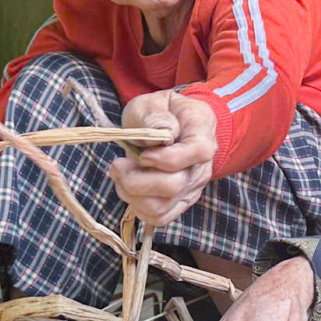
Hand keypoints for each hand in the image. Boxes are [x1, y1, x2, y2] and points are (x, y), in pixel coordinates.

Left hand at [110, 90, 216, 226]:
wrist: (171, 127)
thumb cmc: (162, 113)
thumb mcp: (154, 102)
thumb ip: (156, 115)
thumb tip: (161, 132)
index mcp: (203, 134)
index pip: (197, 152)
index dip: (166, 158)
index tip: (143, 154)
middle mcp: (201, 166)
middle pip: (174, 186)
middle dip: (136, 179)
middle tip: (118, 165)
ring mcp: (192, 188)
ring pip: (161, 207)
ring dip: (131, 194)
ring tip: (121, 175)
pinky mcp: (179, 203)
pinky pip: (159, 218)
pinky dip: (137, 207)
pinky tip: (129, 188)